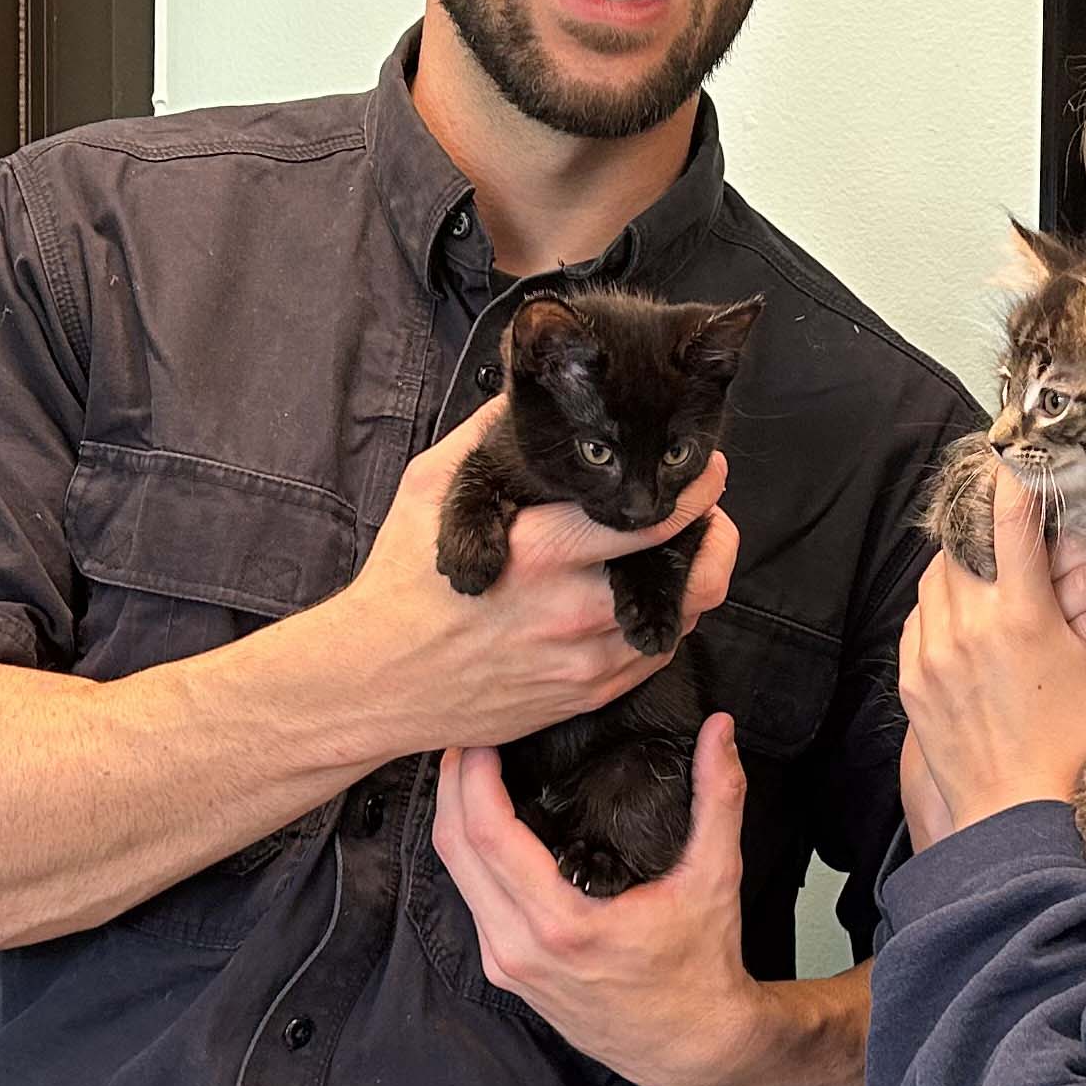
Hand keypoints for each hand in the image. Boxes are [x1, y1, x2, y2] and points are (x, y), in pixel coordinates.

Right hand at [304, 397, 737, 754]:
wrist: (372, 682)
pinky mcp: (585, 696)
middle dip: (713, 531)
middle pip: (692, 573)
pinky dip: (663, 622)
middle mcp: (576, 609)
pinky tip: (646, 597)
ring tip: (679, 550)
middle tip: (705, 507)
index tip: (704, 467)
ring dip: (691, 578)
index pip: (656, 518)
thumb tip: (531, 389)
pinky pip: (653, 657)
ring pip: (682, 617)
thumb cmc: (400, 584)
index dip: (696, 489)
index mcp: (544, 551)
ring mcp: (585, 661)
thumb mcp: (431, 491)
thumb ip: (488, 437)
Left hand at [432, 714, 767, 1085]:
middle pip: (453, 849)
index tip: (484, 735)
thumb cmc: (701, 974)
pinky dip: (470, 853)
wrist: (693, 1049)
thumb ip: (719, 797)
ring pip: (455, 876)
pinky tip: (487, 822)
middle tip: (470, 735)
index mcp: (561, 926)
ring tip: (474, 768)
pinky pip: (471, 898)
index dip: (474, 777)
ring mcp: (507, 964)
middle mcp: (520, 949)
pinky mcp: (508, 971)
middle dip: (453, 783)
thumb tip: (720, 732)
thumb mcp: (716, 879)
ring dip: (456, 816)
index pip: (488, 835)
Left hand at [897, 468, 1085, 849]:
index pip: (1009, 517)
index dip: (1013, 477)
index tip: (1019, 459)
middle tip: (1008, 525)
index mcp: (1021, 616)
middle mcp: (967, 625)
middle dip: (985, 525)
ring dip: (960, 564)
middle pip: (962, 539)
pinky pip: (917, 618)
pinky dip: (939, 607)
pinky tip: (967, 621)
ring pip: (933, 575)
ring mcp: (932, 652)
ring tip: (991, 576)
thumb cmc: (1071, 750)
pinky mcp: (912, 679)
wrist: (1014, 818)